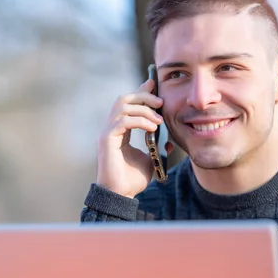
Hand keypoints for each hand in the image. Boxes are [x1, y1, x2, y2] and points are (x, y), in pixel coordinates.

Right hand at [96, 79, 164, 198]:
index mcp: (120, 130)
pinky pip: (122, 121)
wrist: (121, 195)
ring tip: (159, 120)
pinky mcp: (107, 139)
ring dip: (143, 109)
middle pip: (124, 99)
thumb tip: (170, 141)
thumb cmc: (132, 179)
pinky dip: (139, 121)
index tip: (154, 83)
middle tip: (161, 102)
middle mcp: (111, 128)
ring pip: (122, 106)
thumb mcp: (151, 159)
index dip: (141, 91)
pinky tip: (152, 128)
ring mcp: (107, 132)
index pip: (129, 104)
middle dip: (143, 95)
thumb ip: (158, 147)